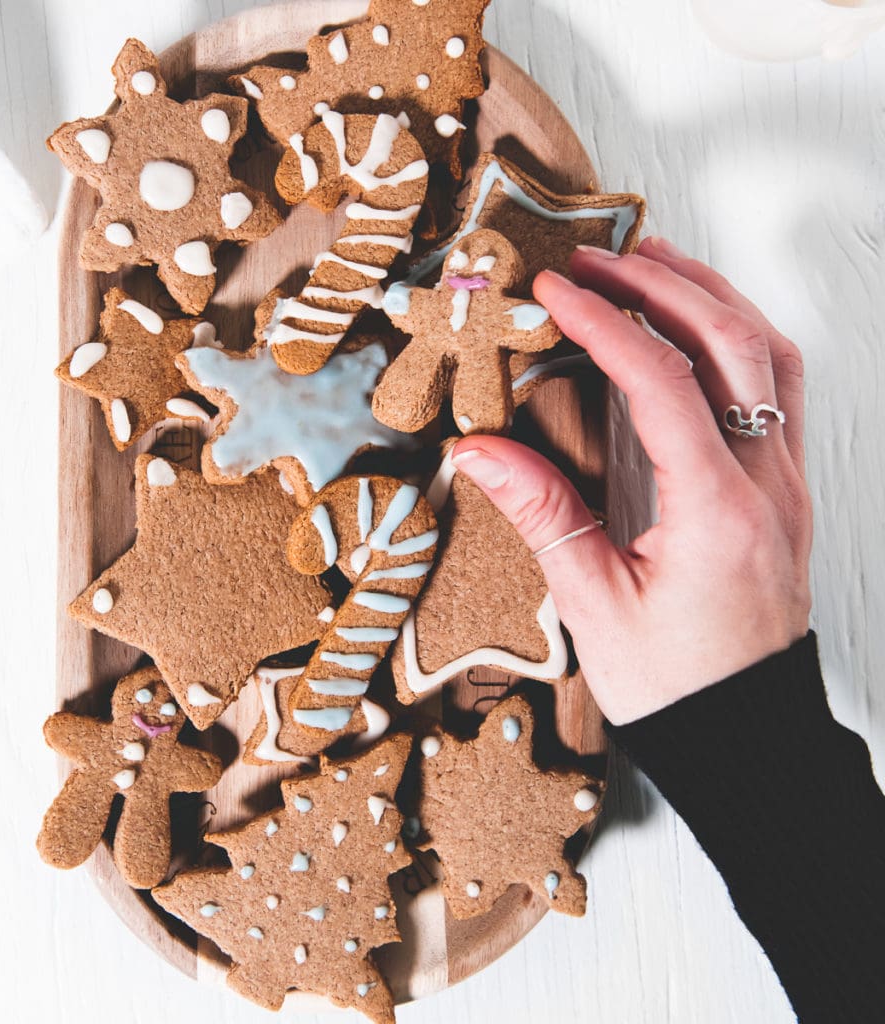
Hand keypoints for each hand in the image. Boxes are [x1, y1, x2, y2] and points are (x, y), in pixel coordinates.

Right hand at [451, 237, 812, 725]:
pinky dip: (739, 338)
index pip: (663, 382)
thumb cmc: (673, 684)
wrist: (745, 734)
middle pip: (732, 343)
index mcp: (717, 511)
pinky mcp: (783, 489)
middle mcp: (766, 483)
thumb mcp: (594, 604)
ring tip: (651, 264)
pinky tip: (700, 328)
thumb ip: (541, 515)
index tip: (557, 290)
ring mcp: (785, 482)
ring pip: (768, 355)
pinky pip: (779, 388)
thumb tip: (477, 450)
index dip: (606, 324)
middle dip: (661, 285)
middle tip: (598, 257)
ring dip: (710, 297)